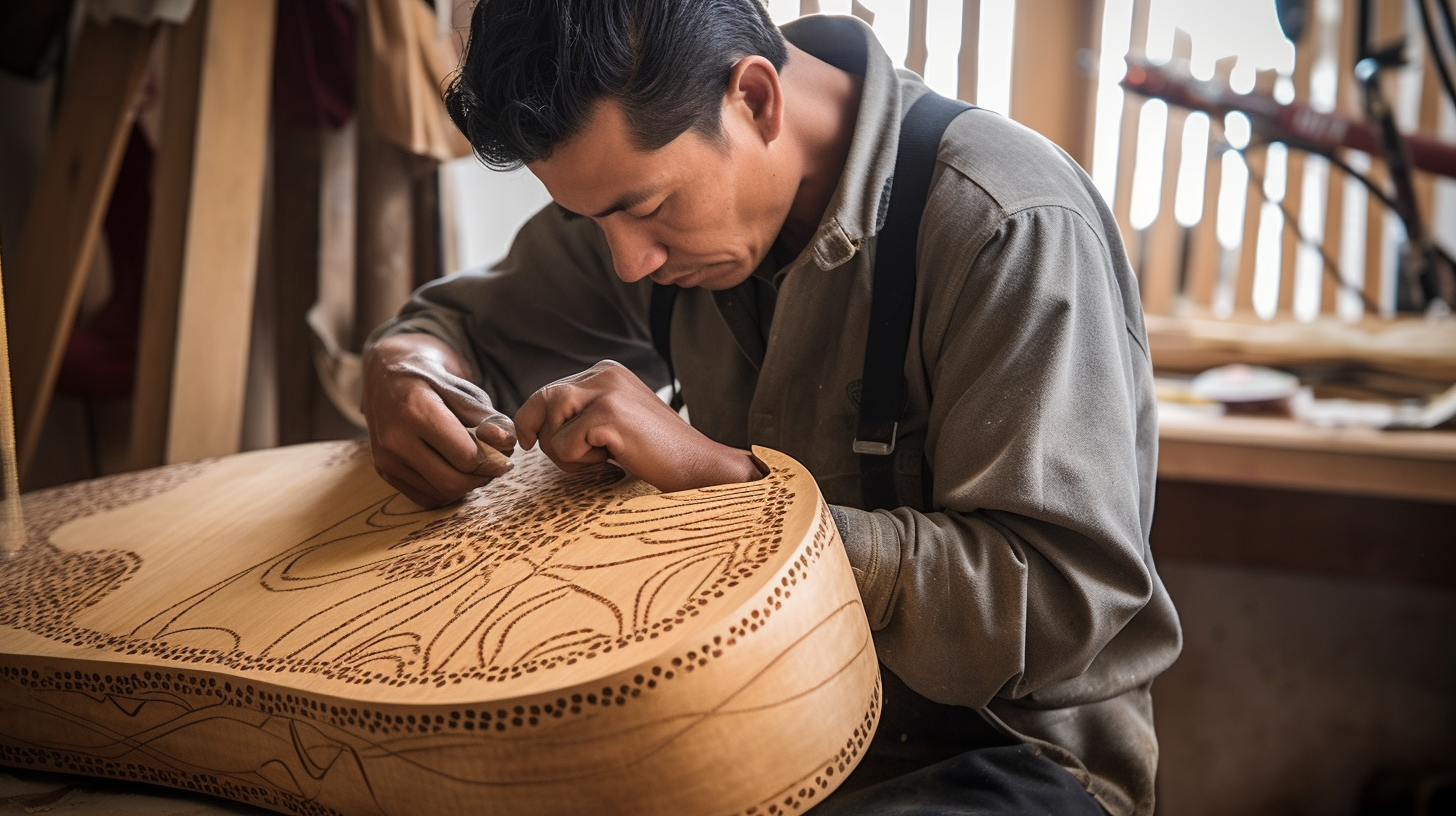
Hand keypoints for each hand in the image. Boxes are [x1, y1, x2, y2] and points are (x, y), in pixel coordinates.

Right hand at [361, 333, 516, 507]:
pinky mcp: (384, 471)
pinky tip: (452, 467)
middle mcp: (395, 438)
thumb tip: (507, 443)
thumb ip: (488, 417)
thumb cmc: (430, 378)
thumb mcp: (462, 387)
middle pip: (453, 483)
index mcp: (415, 409)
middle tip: (495, 462)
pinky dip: (446, 489)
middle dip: (482, 477)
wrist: (385, 373)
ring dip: (466, 485)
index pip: (466, 456)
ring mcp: (385, 458)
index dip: (492, 457)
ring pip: (440, 494)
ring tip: (475, 462)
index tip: (502, 448)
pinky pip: (426, 497)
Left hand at [514, 360, 762, 492]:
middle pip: (542, 401)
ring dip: (564, 453)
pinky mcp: (608, 414)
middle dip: (544, 436)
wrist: (698, 465)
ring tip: (600, 457)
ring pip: (549, 424)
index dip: (532, 420)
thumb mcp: (612, 422)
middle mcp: (603, 373)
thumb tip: (531, 424)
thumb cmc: (655, 453)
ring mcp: (606, 391)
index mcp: (605, 371)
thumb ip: (580, 413)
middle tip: (576, 457)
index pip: (548, 391)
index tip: (530, 441)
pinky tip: (613, 458)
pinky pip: (563, 444)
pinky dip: (580, 462)